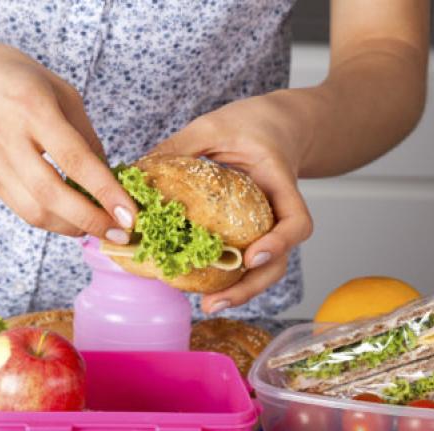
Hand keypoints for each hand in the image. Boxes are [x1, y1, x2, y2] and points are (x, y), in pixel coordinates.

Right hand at [0, 29, 135, 241]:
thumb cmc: (11, 75)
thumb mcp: (58, 89)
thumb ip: (84, 133)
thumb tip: (107, 176)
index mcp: (32, 108)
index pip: (75, 159)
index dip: (106, 192)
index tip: (130, 215)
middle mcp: (9, 138)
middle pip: (52, 195)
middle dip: (91, 221)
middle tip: (120, 232)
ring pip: (34, 211)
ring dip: (71, 227)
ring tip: (98, 228)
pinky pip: (21, 210)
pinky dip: (51, 221)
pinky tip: (70, 220)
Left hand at [151, 92, 313, 312]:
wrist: (278, 126)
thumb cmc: (252, 123)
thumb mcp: (214, 126)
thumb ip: (181, 146)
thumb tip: (137, 171)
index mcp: (280, 184)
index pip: (296, 223)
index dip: (279, 244)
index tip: (252, 256)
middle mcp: (279, 213)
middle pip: (279, 261)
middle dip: (250, 287)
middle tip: (214, 302)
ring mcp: (269, 228)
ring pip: (265, 269)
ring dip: (239, 291)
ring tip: (208, 304)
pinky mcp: (253, 234)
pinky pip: (245, 260)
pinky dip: (228, 276)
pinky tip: (201, 285)